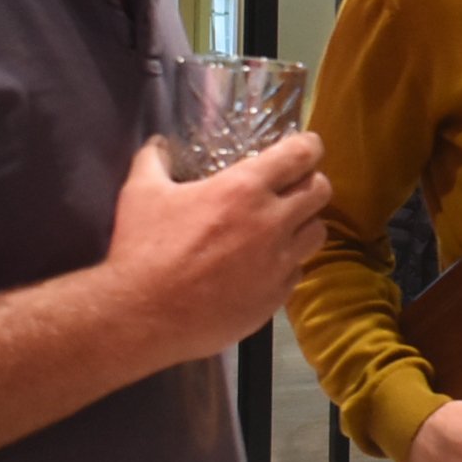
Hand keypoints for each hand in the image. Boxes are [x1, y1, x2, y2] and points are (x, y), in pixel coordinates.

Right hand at [104, 132, 330, 361]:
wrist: (142, 318)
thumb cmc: (142, 251)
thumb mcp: (140, 194)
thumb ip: (154, 160)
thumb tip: (158, 142)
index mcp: (243, 189)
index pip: (301, 154)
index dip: (309, 145)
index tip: (306, 146)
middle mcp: (271, 222)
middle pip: (321, 190)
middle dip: (312, 182)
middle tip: (294, 186)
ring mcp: (278, 263)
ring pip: (317, 232)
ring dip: (304, 224)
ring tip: (283, 226)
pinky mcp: (276, 297)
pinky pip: (297, 271)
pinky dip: (286, 264)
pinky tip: (263, 264)